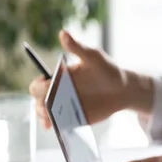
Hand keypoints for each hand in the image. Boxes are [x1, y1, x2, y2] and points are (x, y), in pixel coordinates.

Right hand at [28, 30, 150, 127]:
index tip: (46, 88)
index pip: (38, 84)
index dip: (38, 87)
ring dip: (45, 118)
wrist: (123, 89)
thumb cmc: (107, 69)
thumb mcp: (94, 57)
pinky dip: (57, 127)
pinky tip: (57, 128)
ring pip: (46, 115)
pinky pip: (60, 125)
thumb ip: (78, 47)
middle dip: (39, 104)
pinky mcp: (74, 119)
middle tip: (47, 107)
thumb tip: (63, 33)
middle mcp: (57, 93)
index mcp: (57, 78)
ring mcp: (64, 107)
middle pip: (38, 101)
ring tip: (50, 120)